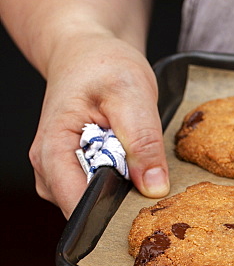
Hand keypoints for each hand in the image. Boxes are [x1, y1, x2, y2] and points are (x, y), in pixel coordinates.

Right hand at [30, 31, 169, 217]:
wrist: (88, 54)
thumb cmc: (102, 67)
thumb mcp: (131, 95)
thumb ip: (142, 141)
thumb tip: (153, 187)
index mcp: (52, 150)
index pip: (76, 204)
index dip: (111, 212)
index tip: (144, 206)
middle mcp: (49, 168)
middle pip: (86, 208)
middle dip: (121, 202)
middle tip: (153, 180)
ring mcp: (61, 172)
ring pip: (96, 202)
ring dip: (124, 191)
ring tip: (143, 163)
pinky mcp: (78, 172)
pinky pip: (102, 191)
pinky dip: (123, 182)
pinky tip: (136, 164)